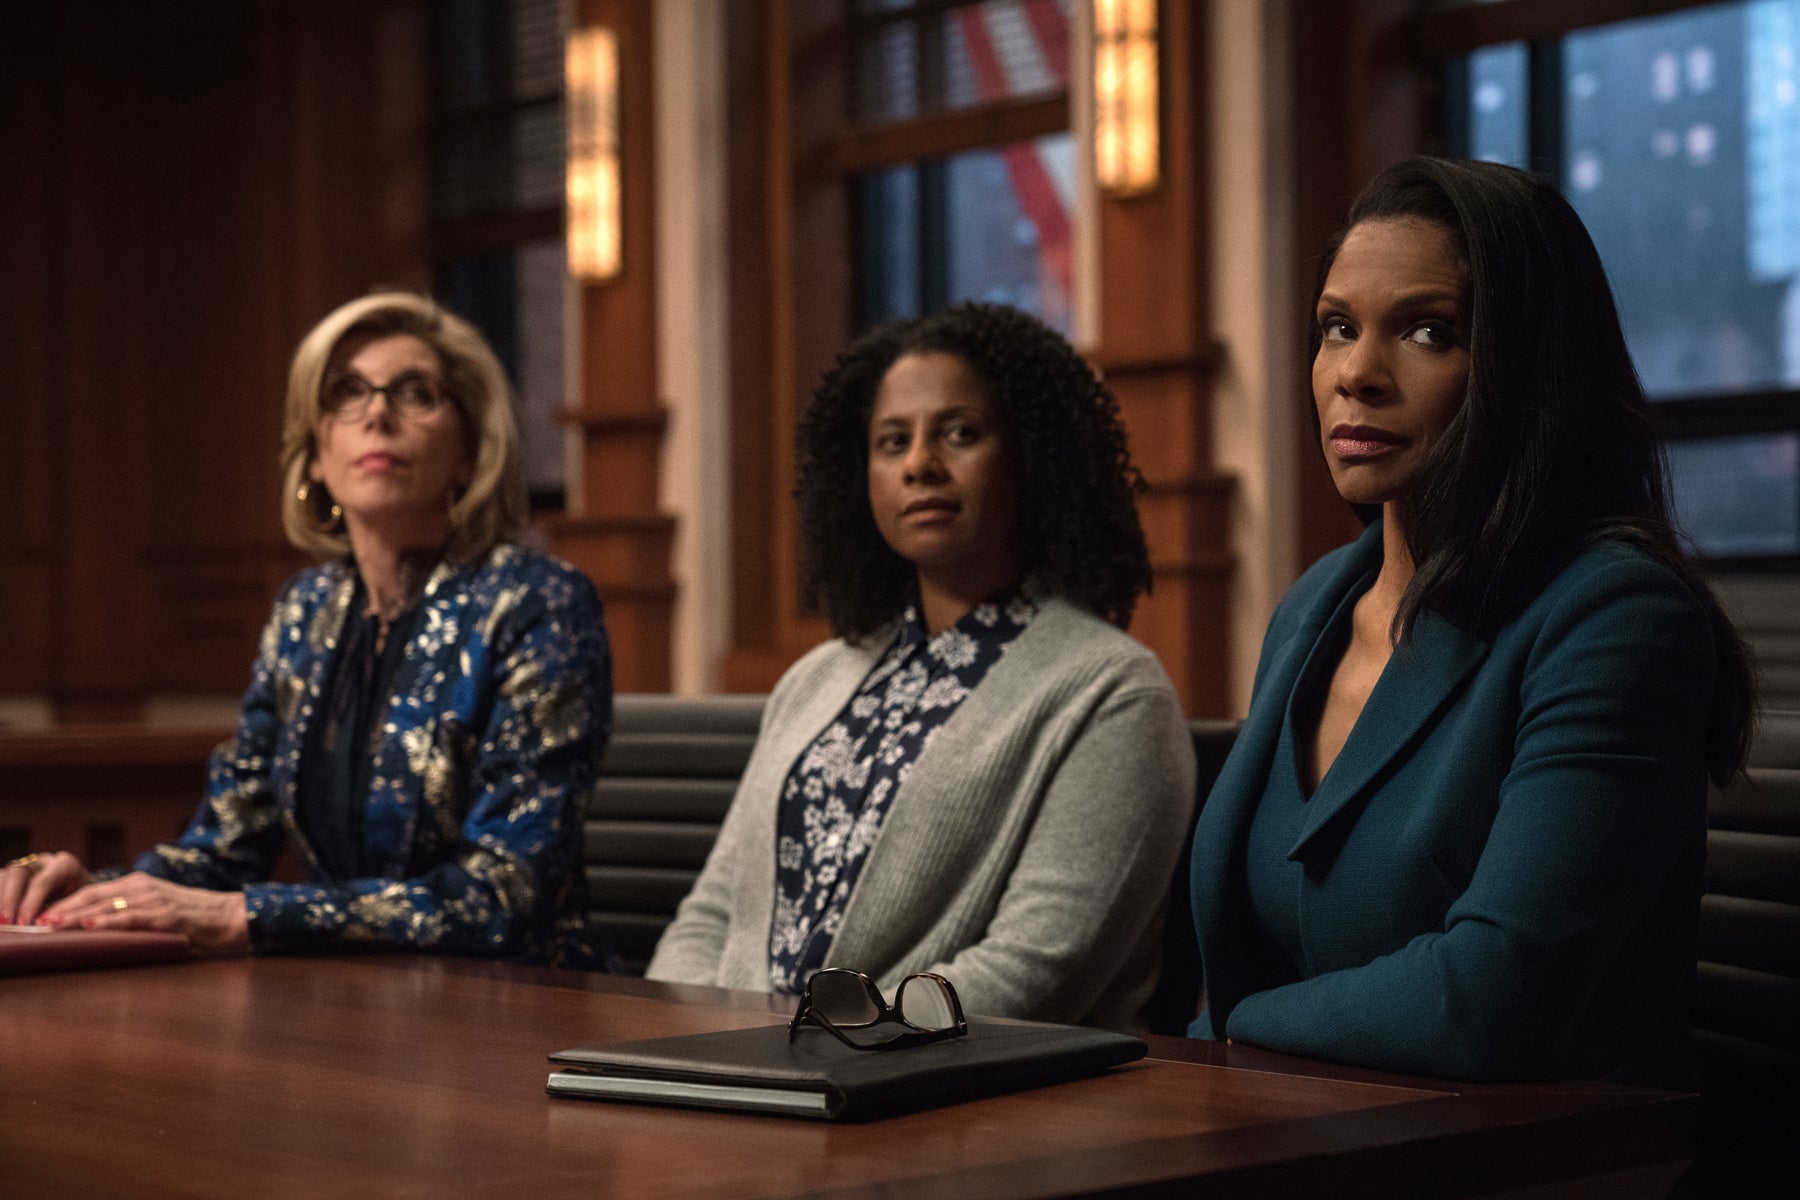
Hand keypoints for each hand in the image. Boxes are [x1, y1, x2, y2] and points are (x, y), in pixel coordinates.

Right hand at [1, 851, 90, 925]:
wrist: (79, 893)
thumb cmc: (78, 902)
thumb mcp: (75, 905)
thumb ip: (58, 912)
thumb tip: (38, 924)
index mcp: (64, 865)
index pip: (43, 882)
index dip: (31, 903)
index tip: (23, 923)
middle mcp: (42, 861)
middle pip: (18, 874)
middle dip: (9, 900)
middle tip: (6, 922)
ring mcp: (26, 866)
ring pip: (5, 876)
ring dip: (0, 899)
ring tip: (0, 922)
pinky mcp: (13, 876)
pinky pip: (0, 881)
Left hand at [39, 873, 250, 954]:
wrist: (231, 916)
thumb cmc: (196, 917)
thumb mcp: (159, 909)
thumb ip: (133, 912)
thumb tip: (102, 927)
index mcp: (139, 884)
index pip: (93, 891)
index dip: (67, 902)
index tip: (44, 914)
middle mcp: (143, 887)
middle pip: (93, 896)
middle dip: (63, 909)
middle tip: (37, 921)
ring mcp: (154, 899)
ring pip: (106, 906)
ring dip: (76, 917)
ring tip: (52, 925)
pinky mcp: (166, 915)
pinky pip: (130, 918)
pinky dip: (108, 921)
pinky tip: (90, 925)